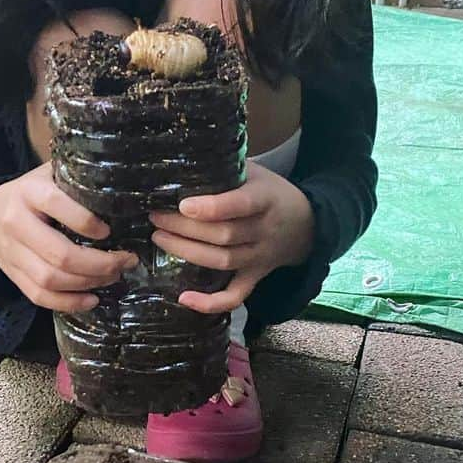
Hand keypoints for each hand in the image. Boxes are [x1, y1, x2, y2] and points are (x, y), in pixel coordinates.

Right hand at [0, 163, 135, 312]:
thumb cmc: (32, 194)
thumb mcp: (50, 176)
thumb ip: (76, 182)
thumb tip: (121, 193)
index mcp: (28, 192)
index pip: (55, 204)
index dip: (86, 222)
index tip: (109, 231)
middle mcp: (16, 223)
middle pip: (59, 253)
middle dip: (99, 263)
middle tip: (125, 261)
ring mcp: (12, 253)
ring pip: (50, 279)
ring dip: (87, 283)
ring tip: (113, 277)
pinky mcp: (13, 275)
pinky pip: (39, 296)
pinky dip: (68, 303)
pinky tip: (92, 300)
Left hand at [150, 162, 313, 314]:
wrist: (307, 224)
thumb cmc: (270, 192)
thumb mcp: (255, 173)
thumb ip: (226, 168)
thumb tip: (184, 159)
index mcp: (265, 200)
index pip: (240, 205)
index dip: (212, 207)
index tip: (184, 205)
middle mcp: (264, 230)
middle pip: (223, 235)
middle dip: (185, 228)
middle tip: (156, 217)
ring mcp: (260, 257)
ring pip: (222, 261)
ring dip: (187, 252)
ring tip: (159, 238)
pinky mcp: (255, 276)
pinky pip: (235, 295)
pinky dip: (211, 302)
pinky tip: (184, 298)